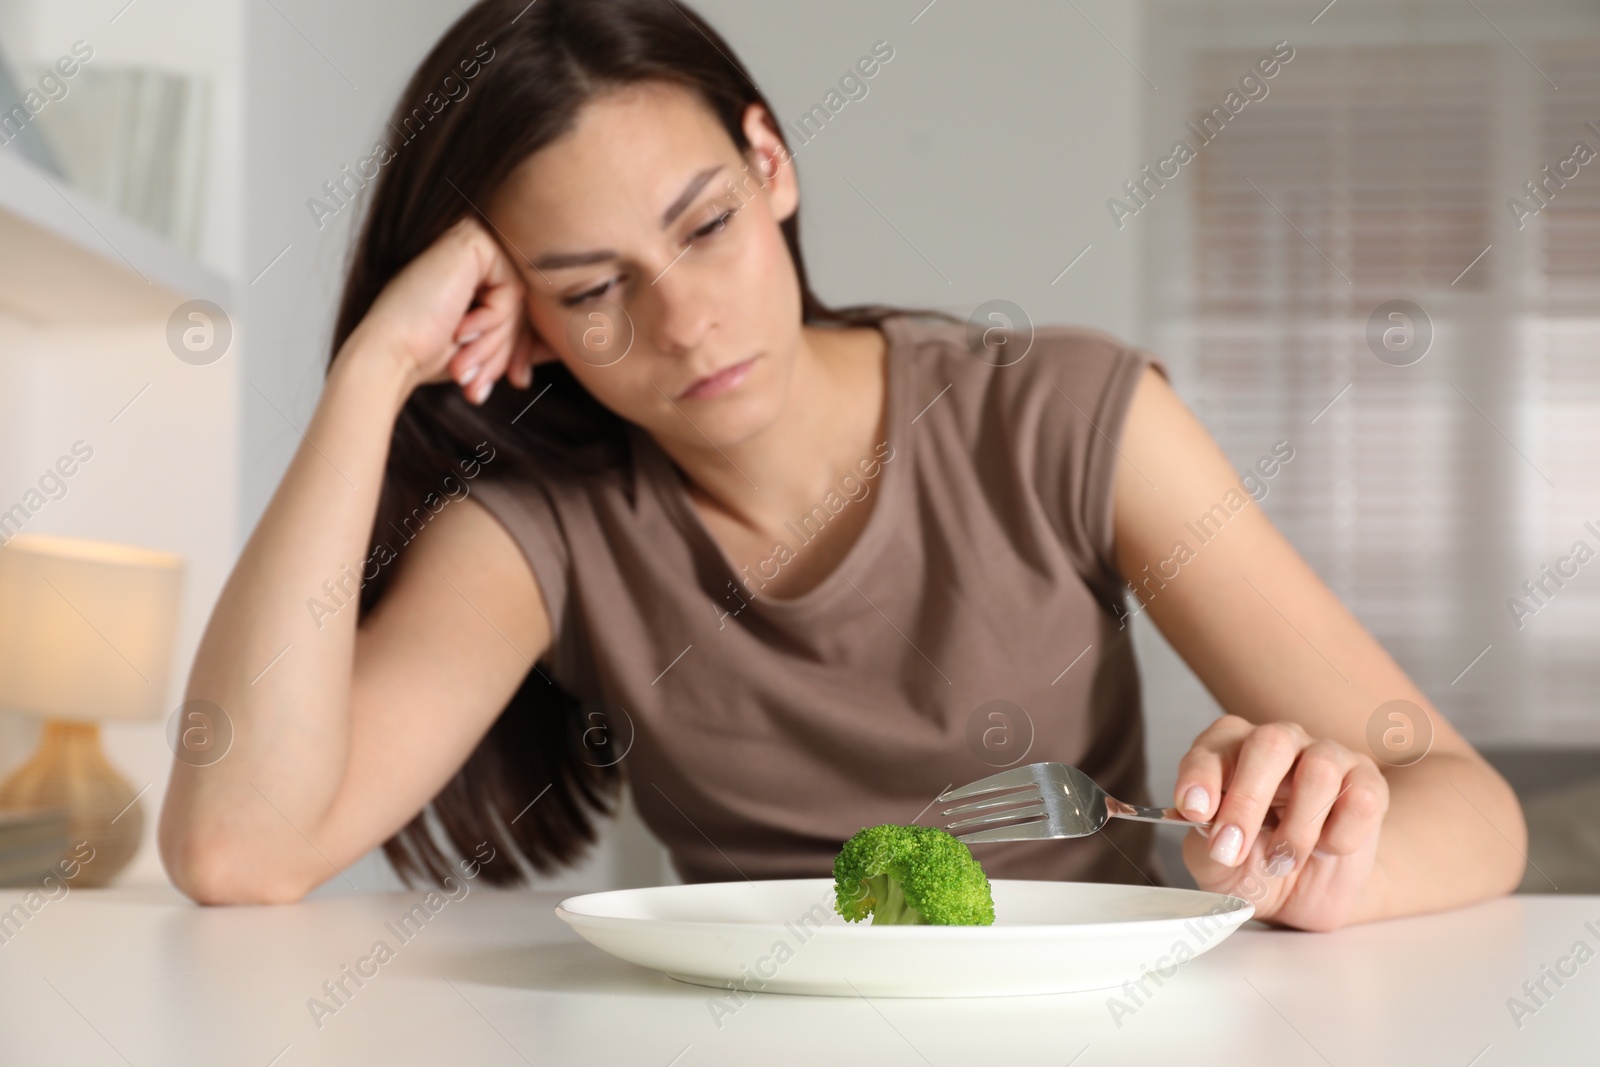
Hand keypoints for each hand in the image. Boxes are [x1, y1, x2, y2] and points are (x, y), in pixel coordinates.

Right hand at [341, 216, 557, 405]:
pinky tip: (461, 331)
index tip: (517, 381)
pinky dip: (494, 319)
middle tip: (481, 382)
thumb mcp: (487, 347)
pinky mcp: (471, 238)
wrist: (390, 356)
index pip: (520, 306)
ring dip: (498, 341)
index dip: (522, 347)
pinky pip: (512, 287)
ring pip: (519, 298)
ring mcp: (471, 239)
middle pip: (522, 302)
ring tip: (467, 365)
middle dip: (509, 349)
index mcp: (471, 271)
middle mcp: (472, 250)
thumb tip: (562, 346)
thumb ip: (520, 338)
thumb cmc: (427, 355)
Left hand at [1174, 715, 1389, 930]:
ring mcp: (1327, 758)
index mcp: (1232, 751)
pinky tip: (1325, 850)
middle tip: (1231, 849)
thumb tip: (1200, 820)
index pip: (1214, 746)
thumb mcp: (1215, 865)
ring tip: (1282, 861)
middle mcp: (1280, 742)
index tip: (1193, 810)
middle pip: (1270, 743)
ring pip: (1320, 771)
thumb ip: (1204, 842)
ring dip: (1297, 829)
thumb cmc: (1252, 867)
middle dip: (1247, 800)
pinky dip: (1340, 835)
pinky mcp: (1368, 784)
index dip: (1201, 775)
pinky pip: (1360, 799)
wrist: (1306, 896)